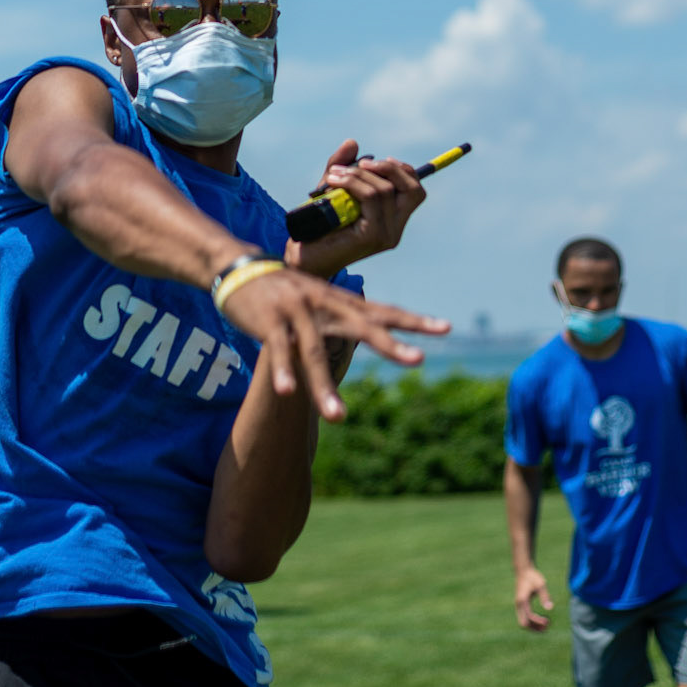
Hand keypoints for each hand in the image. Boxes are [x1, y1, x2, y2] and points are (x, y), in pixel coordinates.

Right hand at [219, 263, 447, 421]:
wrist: (238, 267)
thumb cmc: (283, 290)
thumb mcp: (319, 298)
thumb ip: (345, 314)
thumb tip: (374, 324)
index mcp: (339, 302)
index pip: (383, 310)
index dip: (414, 320)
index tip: (447, 328)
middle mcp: (324, 304)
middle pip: (363, 326)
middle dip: (390, 345)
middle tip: (419, 360)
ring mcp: (297, 311)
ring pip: (314, 353)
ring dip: (324, 388)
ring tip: (339, 419)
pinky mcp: (270, 321)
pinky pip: (278, 350)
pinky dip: (283, 371)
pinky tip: (288, 393)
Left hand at [288, 140, 428, 279]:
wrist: (303, 257)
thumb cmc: (318, 227)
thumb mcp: (332, 190)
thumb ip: (344, 167)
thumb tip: (353, 143)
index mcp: (393, 220)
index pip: (415, 191)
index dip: (402, 170)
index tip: (375, 161)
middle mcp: (395, 230)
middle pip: (413, 189)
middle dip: (388, 168)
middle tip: (359, 164)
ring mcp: (386, 235)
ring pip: (385, 190)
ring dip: (358, 174)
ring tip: (334, 175)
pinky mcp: (373, 236)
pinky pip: (370, 198)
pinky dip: (353, 183)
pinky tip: (334, 182)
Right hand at [515, 565, 552, 631]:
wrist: (523, 570)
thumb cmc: (533, 577)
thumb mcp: (541, 584)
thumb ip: (545, 596)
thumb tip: (549, 608)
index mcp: (522, 601)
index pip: (529, 617)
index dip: (538, 622)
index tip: (547, 621)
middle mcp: (519, 605)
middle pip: (523, 624)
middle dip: (535, 628)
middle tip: (546, 628)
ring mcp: (518, 606)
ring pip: (523, 622)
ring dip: (534, 626)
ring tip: (546, 626)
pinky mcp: (521, 605)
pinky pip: (524, 617)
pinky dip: (532, 621)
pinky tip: (541, 619)